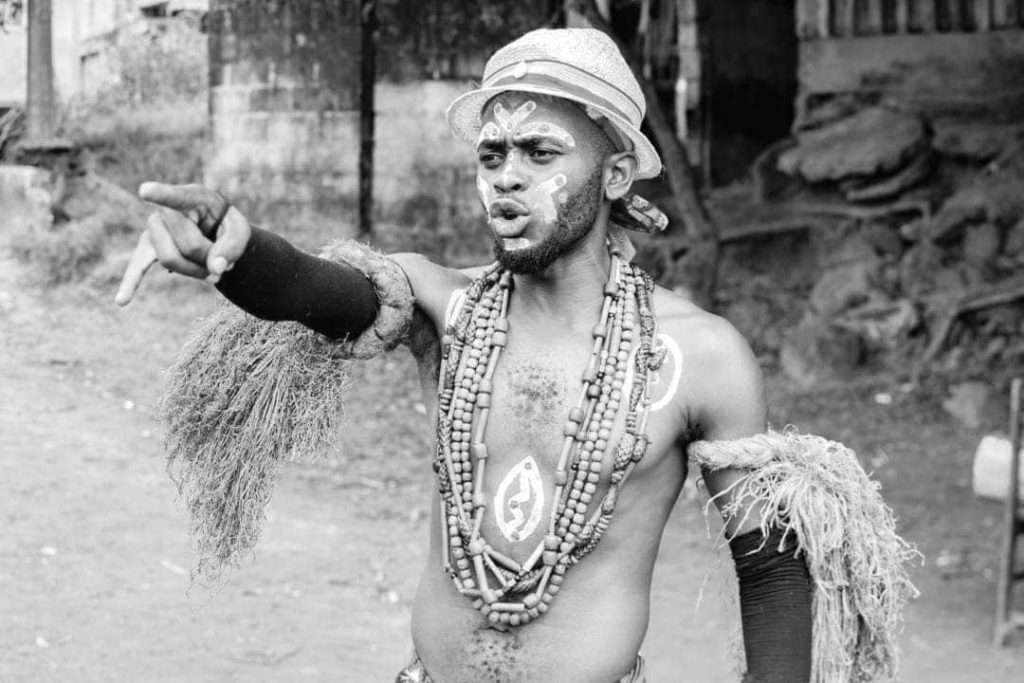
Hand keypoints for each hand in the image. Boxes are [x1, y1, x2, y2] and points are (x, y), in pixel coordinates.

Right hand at [114, 183, 250, 305]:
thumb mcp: (240, 232)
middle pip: (187, 245)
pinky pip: (137, 267)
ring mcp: (154, 228)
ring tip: (209, 265)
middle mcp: (166, 209)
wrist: (214, 230)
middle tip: (220, 255)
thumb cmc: (226, 227)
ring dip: (196, 271)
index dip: (161, 194)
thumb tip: (214, 268)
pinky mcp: (147, 247)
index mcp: (192, 197)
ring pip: (170, 260)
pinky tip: (122, 301)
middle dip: (209, 258)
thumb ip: (232, 248)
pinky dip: (130, 283)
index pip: (176, 197)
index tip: (145, 190)